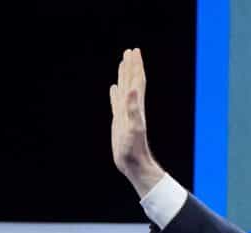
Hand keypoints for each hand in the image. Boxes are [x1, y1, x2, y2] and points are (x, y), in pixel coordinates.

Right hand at [109, 48, 163, 196]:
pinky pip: (117, 103)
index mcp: (136, 106)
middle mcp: (132, 108)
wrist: (133, 164)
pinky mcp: (120, 122)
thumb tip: (132, 89)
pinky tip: (114, 89)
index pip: (136, 81)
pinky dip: (116, 94)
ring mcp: (125, 114)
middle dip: (131, 66)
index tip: (134, 51)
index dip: (135, 66)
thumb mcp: (133, 128)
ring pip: (124, 90)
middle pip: (132, 82)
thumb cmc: (134, 149)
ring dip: (124, 77)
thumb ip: (133, 108)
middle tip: (130, 51)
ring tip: (123, 64)